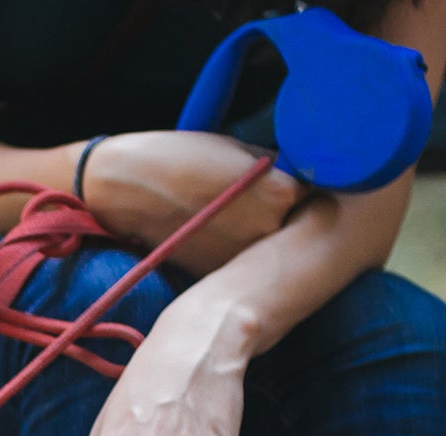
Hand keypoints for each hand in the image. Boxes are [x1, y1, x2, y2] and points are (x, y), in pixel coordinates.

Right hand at [81, 131, 305, 276]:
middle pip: (300, 225)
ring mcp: (247, 260)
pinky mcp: (223, 276)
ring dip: (266, 235)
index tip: (300, 180)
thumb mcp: (238, 150)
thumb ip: (275, 170)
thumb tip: (300, 182)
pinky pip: (246, 261)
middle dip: (292, 213)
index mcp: (282, 193)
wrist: (126, 192)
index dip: (311, 185)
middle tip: (265, 199)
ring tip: (237, 215)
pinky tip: (220, 233)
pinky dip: (241, 251)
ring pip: (274, 247)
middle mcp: (271, 233)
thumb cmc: (181, 159)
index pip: (319, 192)